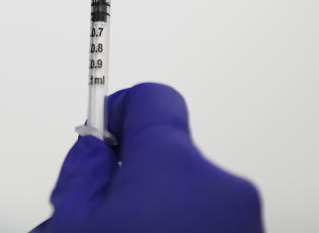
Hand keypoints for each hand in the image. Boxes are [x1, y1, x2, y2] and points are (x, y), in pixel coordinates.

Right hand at [35, 84, 263, 232]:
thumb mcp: (74, 225)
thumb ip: (81, 174)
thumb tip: (92, 152)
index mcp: (174, 166)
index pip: (153, 99)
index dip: (120, 110)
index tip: (103, 131)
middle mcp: (221, 186)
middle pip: (167, 155)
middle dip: (134, 177)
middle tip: (104, 214)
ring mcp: (245, 220)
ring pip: (189, 195)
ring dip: (159, 211)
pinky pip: (210, 222)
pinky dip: (183, 230)